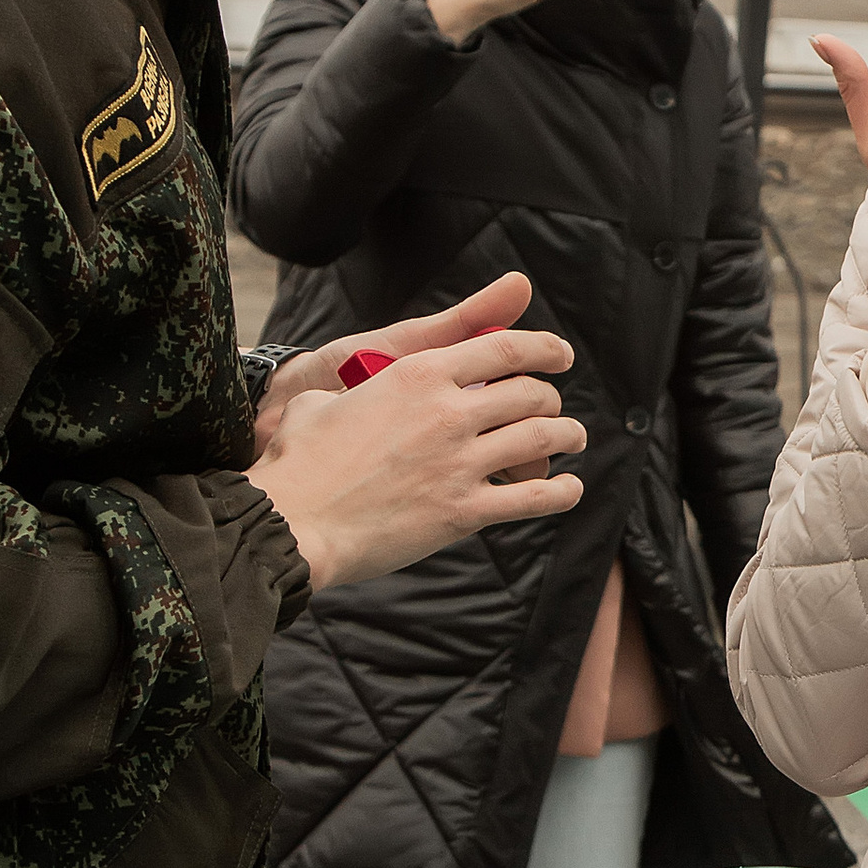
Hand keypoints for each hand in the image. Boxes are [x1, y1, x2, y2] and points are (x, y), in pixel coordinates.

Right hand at [248, 272, 585, 590]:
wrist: (294, 521)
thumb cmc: (298, 461)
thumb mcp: (321, 399)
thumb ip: (348, 389)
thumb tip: (336, 394)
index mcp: (418, 374)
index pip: (501, 347)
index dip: (542, 347)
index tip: (558, 354)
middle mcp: (448, 412)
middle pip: (529, 393)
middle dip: (549, 398)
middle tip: (553, 407)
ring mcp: (459, 462)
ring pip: (540, 439)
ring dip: (566, 436)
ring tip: (572, 438)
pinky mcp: (463, 511)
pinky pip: (532, 498)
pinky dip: (560, 493)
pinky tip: (568, 490)